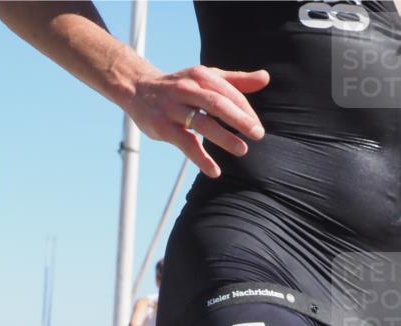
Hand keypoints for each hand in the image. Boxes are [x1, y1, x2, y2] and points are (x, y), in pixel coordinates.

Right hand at [126, 64, 269, 177]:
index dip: (245, 110)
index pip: (228, 93)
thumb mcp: (204, 78)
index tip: (256, 126)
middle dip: (239, 119)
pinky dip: (201, 158)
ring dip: (224, 137)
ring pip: (202, 123)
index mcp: (201, 76)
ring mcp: (172, 109)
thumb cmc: (178, 85)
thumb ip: (235, 80)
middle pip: (217, 104)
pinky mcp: (162, 127)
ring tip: (242, 150)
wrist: (137, 89)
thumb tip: (265, 79)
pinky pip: (185, 144)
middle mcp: (186, 90)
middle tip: (258, 134)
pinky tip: (214, 171)